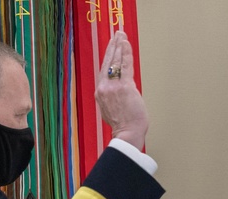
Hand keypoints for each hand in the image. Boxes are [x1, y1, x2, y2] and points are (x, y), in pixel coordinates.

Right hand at [96, 31, 148, 148]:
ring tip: (122, 35)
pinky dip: (126, 54)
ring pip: (116, 61)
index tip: (111, 46)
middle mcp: (104, 88)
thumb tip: (120, 90)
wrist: (127, 134)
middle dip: (113, 46)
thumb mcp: (112, 109)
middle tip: (117, 34)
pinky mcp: (125, 87)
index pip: (104, 70)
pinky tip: (126, 44)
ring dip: (119, 46)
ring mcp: (113, 87)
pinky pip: (125, 66)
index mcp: (100, 93)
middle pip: (108, 62)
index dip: (108, 56)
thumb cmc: (123, 125)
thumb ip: (113, 97)